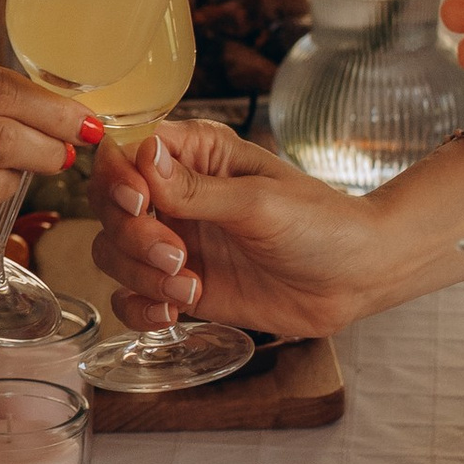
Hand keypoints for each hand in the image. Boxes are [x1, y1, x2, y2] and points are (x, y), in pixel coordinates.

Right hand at [89, 120, 379, 337]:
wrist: (355, 278)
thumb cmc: (321, 224)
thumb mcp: (260, 202)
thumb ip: (196, 189)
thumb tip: (142, 155)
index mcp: (194, 154)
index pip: (124, 152)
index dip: (118, 178)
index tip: (140, 204)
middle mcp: (175, 195)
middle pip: (108, 206)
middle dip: (133, 236)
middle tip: (177, 257)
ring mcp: (174, 241)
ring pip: (112, 253)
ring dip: (139, 275)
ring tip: (190, 287)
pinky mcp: (180, 285)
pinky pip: (130, 297)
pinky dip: (140, 308)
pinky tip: (173, 311)